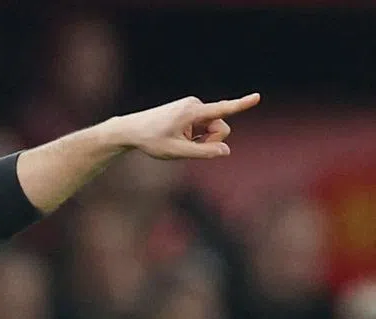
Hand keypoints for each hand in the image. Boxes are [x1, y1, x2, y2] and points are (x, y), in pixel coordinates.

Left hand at [116, 93, 260, 159]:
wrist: (131, 130)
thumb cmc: (151, 141)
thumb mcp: (176, 152)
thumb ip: (202, 153)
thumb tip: (226, 151)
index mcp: (192, 112)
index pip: (222, 109)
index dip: (241, 104)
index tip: (257, 96)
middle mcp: (195, 105)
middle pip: (220, 127)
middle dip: (210, 141)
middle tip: (188, 147)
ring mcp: (192, 106)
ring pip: (212, 128)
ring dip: (201, 139)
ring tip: (179, 141)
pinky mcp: (189, 110)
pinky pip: (203, 126)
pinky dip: (195, 136)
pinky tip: (178, 137)